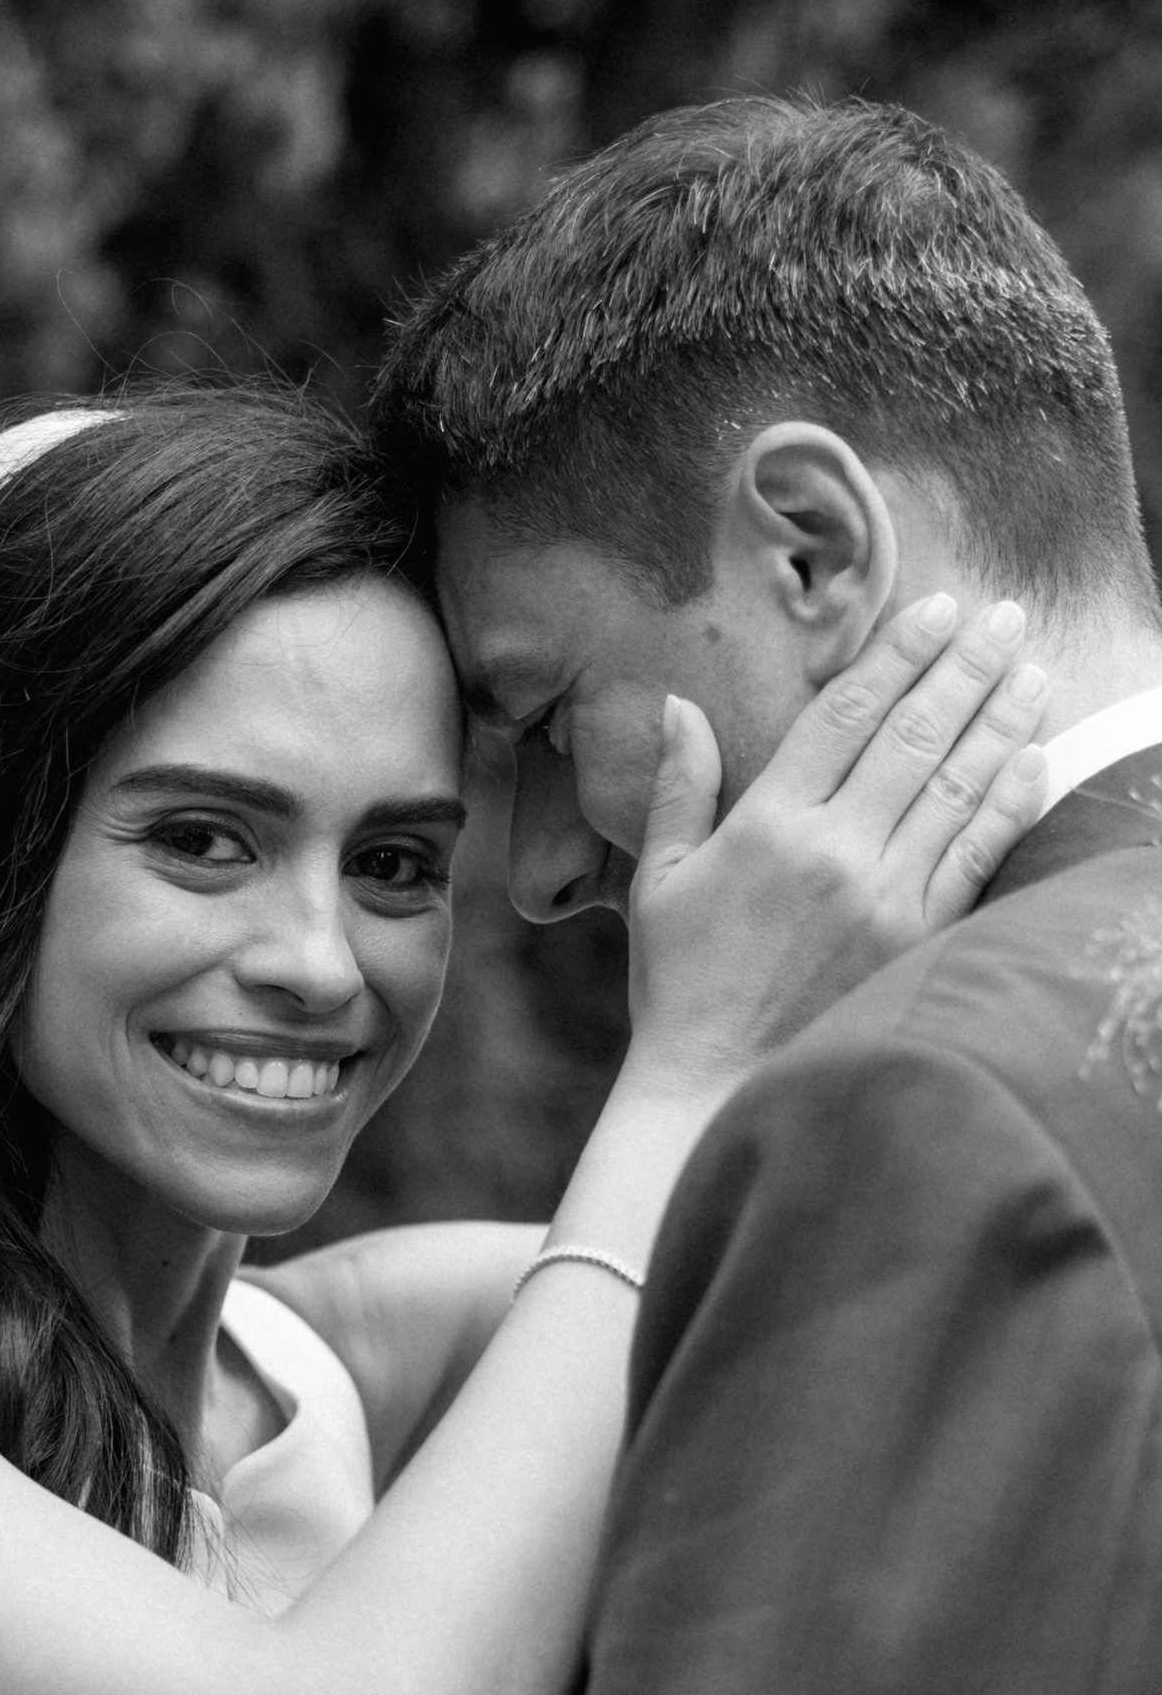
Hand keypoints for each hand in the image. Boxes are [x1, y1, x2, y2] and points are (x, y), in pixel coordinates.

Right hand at [627, 595, 1048, 1090]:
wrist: (716, 1087)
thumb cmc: (680, 986)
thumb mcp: (658, 880)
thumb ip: (678, 787)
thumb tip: (677, 704)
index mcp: (767, 823)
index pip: (845, 713)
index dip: (896, 653)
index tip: (937, 607)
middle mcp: (833, 849)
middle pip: (915, 734)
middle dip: (966, 665)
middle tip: (1007, 616)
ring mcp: (883, 895)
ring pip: (958, 784)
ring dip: (1003, 718)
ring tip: (1033, 668)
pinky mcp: (917, 940)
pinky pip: (977, 855)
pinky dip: (1011, 801)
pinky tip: (1035, 758)